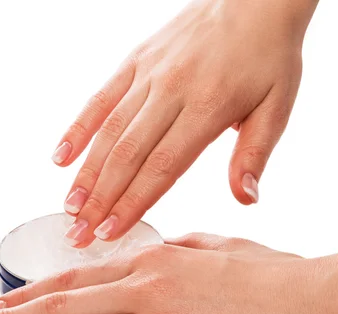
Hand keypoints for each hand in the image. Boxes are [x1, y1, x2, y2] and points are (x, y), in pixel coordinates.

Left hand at [0, 233, 337, 313]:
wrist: (312, 306)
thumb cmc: (267, 276)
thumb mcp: (212, 249)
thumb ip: (170, 254)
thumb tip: (144, 259)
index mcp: (153, 260)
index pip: (75, 277)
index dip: (31, 293)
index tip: (0, 303)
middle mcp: (143, 290)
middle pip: (61, 304)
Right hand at [53, 0, 317, 246]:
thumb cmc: (268, 55)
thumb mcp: (277, 106)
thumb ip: (255, 154)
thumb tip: (245, 199)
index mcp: (208, 108)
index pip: (163, 166)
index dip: (133, 202)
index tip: (112, 232)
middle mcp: (171, 91)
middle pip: (127, 155)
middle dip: (101, 200)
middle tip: (79, 234)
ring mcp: (148, 74)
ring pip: (109, 131)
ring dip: (86, 173)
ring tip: (70, 207)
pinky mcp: (135, 61)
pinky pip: (100, 98)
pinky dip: (78, 128)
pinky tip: (61, 156)